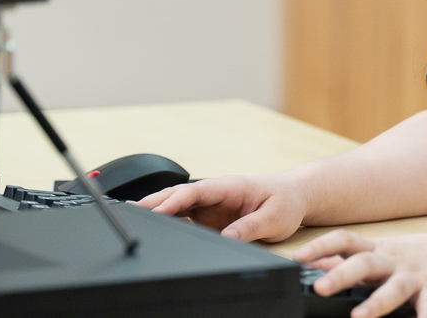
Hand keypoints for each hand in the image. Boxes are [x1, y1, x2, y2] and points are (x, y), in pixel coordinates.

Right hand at [136, 174, 308, 242]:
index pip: (196, 190)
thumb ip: (248, 228)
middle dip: (156, 201)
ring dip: (160, 211)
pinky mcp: (213, 215)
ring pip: (181, 205)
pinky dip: (172, 221)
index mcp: (230, 186)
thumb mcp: (273, 218)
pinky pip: (189, 217)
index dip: (174, 199)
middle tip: (131, 211)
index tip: (156, 208)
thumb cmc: (286, 202)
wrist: (294, 198)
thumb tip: (225, 239)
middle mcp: (218, 193)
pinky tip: (160, 229)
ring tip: (137, 218)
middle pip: (181, 195)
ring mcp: (213, 204)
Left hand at [292, 229, 426, 317]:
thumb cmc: (411, 257)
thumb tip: (314, 261)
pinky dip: (423, 316)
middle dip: (341, 275)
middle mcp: (392, 260)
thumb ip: (348, 259)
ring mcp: (413, 275)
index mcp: (376, 249)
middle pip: (364, 262)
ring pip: (394, 287)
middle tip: (318, 287)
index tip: (298, 256)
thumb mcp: (379, 253)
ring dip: (377, 303)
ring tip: (359, 317)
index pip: (345, 240)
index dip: (321, 245)